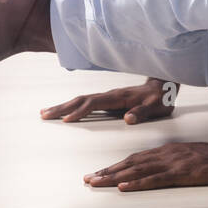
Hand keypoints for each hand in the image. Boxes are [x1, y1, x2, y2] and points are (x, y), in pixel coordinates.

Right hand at [41, 78, 178, 123]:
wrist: (163, 87)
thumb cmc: (160, 99)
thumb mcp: (156, 108)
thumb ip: (143, 113)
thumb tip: (128, 119)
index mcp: (119, 97)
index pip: (95, 104)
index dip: (80, 111)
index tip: (66, 120)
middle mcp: (110, 95)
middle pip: (82, 99)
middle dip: (62, 107)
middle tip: (44, 115)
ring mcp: (107, 96)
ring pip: (81, 99)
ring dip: (63, 106)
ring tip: (45, 113)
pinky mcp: (107, 99)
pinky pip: (85, 102)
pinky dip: (71, 106)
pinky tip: (63, 112)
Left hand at [84, 138, 207, 190]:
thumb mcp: (184, 154)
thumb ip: (167, 159)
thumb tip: (150, 167)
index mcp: (164, 151)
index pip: (133, 158)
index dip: (114, 165)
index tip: (97, 172)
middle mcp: (163, 155)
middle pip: (130, 163)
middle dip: (107, 171)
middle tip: (88, 179)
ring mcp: (170, 163)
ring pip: (137, 170)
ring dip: (115, 177)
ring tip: (98, 182)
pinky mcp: (179, 173)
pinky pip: (155, 179)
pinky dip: (137, 182)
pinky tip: (125, 186)